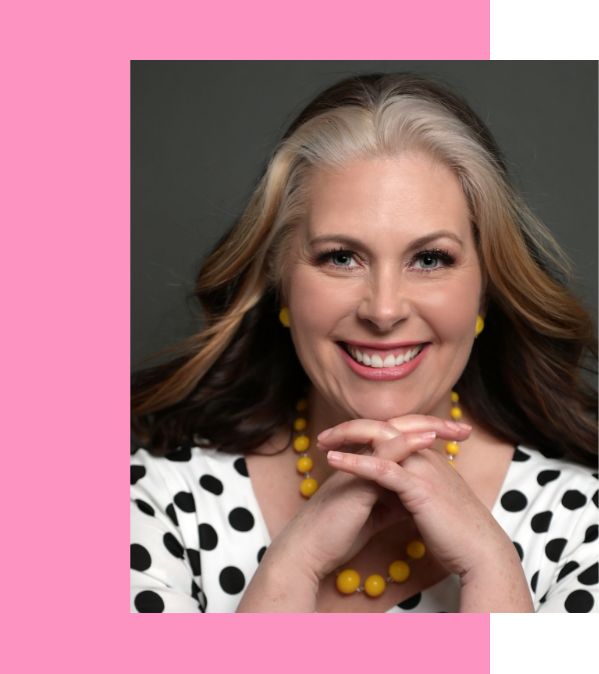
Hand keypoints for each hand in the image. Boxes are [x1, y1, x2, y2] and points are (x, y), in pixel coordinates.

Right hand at [238, 415, 470, 611]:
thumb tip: (414, 500)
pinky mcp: (356, 478)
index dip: (429, 438)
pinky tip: (427, 439)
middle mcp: (363, 459)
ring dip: (424, 428)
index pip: (401, 442)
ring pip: (392, 435)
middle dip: (433, 426)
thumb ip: (392, 501)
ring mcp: (358, 465)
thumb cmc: (338, 533)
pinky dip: (405, 443)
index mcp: (368, 465)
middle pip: (400, 431)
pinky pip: (382, 454)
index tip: (457, 441)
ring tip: (452, 426)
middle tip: (463, 429)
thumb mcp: (374, 514)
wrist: (311, 550)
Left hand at [318, 415, 510, 578]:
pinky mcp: (419, 487)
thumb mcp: (430, 503)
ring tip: (323, 443)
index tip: (337, 441)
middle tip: (324, 437)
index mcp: (427, 459)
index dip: (365, 433)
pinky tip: (334, 461)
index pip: (392, 433)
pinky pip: (383, 467)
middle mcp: (426, 456)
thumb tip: (394, 493)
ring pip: (382, 439)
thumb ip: (413, 490)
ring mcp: (423, 469)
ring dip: (349, 438)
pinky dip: (356, 462)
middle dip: (351, 428)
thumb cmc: (456, 533)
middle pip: (384, 427)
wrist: (480, 553)